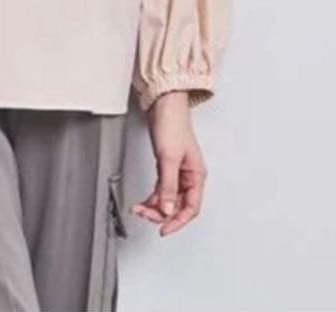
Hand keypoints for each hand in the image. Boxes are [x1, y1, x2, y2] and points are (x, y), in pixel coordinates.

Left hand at [130, 90, 206, 236]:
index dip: (178, 222)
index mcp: (196, 176)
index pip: (190, 208)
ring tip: (139, 209)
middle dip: (161, 213)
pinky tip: (143, 201)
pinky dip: (152, 196)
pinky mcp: (166, 166)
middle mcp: (189, 176)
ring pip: (167, 199)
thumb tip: (166, 210)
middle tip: (144, 215)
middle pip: (177, 205)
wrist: (163, 105)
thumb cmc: (172, 125)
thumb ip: (167, 186)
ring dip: (154, 206)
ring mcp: (177, 171)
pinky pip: (161, 189)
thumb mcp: (169, 159)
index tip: (164, 230)